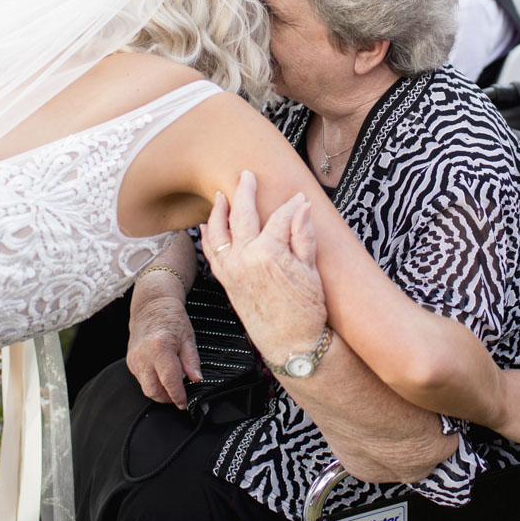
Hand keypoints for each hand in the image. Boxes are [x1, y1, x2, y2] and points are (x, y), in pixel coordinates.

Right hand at [127, 283, 201, 407]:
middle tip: (179, 396)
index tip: (183, 404)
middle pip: (153, 390)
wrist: (151, 306)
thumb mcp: (188, 337)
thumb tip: (197, 379)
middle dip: (167, 398)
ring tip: (172, 385)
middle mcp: (143, 355)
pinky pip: (141, 380)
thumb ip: (192, 361)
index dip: (178, 396)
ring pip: (146, 388)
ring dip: (159, 392)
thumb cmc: (172, 319)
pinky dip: (152, 382)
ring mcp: (134, 359)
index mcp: (160, 348)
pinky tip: (161, 374)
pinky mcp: (130, 361)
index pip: (169, 381)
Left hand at [202, 171, 327, 366]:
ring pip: (219, 230)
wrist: (291, 344)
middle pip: (243, 214)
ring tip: (222, 195)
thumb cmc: (306, 312)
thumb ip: (303, 236)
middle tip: (247, 176)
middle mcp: (245, 257)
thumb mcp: (312, 271)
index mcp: (270, 252)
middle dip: (246, 191)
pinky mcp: (226, 281)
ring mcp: (232, 269)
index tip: (299, 200)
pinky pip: (211, 251)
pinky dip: (208, 235)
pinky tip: (209, 225)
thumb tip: (302, 208)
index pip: (281, 217)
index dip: (293, 206)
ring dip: (219, 210)